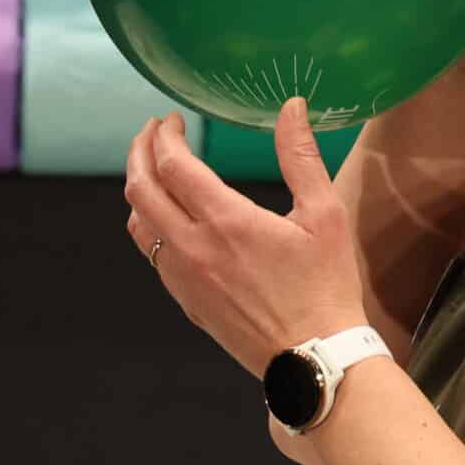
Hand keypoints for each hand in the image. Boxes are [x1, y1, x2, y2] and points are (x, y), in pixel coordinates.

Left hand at [123, 100, 368, 379]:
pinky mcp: (186, 301)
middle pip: (141, 190)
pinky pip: (151, 254)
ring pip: (138, 224)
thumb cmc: (326, 286)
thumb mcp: (325, 214)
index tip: (173, 119)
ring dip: (140, 189)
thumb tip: (292, 107)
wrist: (314, 358)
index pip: (172, 165)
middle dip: (140, 152)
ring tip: (155, 169)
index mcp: (225, 222)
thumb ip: (301, 156)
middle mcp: (192, 249)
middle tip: (152, 132)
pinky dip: (149, 224)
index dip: (166, 136)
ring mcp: (184, 279)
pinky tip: (169, 217)